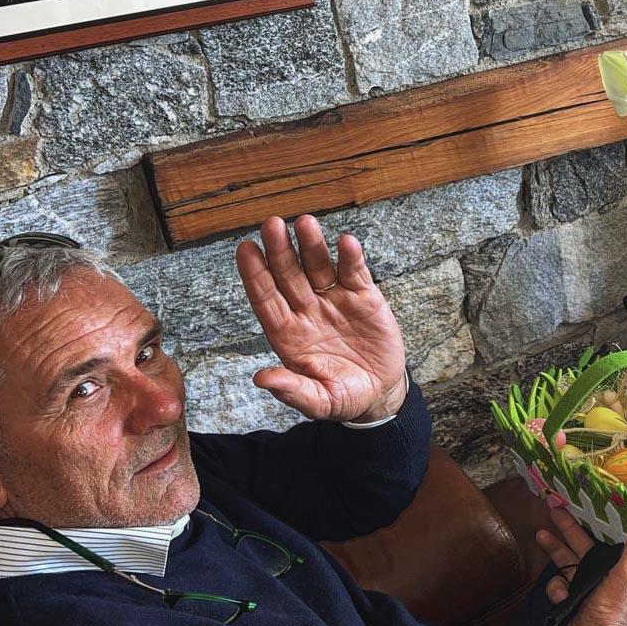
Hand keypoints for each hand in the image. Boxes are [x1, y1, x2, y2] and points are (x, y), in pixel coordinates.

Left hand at [236, 215, 407, 423]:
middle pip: (289, 275)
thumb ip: (293, 390)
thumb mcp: (319, 401)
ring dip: (312, 245)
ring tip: (306, 223)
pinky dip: (350, 257)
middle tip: (271, 225)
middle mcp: (307, 311)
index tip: (245, 249)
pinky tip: (346, 242)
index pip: (266, 299)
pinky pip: (354, 273)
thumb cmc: (344, 397)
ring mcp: (335, 300)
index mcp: (289, 334)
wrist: (381, 391)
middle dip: (279, 250)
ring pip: (318, 266)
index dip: (255, 275)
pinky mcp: (364, 297)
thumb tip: (261, 379)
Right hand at [537, 507, 626, 625]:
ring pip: (566, 563)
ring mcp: (584, 590)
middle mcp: (602, 577)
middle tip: (553, 510)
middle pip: (582, 547)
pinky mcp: (568, 601)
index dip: (594, 522)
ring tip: (541, 536)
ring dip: (554, 549)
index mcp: (620, 569)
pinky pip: (558, 586)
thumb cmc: (612, 611)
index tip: (584, 505)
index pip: (606, 539)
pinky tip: (561, 596)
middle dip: (567, 529)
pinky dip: (557, 589)